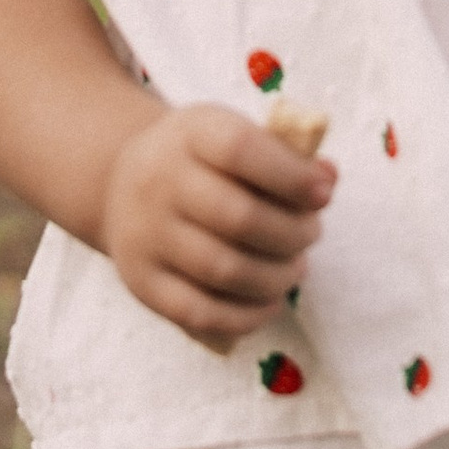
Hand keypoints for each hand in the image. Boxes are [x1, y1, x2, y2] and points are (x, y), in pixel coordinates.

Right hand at [97, 101, 333, 343]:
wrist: (121, 184)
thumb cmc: (200, 161)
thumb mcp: (232, 136)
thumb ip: (284, 156)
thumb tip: (327, 181)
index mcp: (189, 134)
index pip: (240, 150)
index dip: (291, 175)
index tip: (324, 193)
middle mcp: (158, 181)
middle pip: (237, 217)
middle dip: (292, 233)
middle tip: (312, 234)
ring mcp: (145, 235)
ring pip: (223, 270)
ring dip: (277, 276)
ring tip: (296, 268)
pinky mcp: (142, 282)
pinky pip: (200, 312)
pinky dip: (247, 314)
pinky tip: (271, 301)